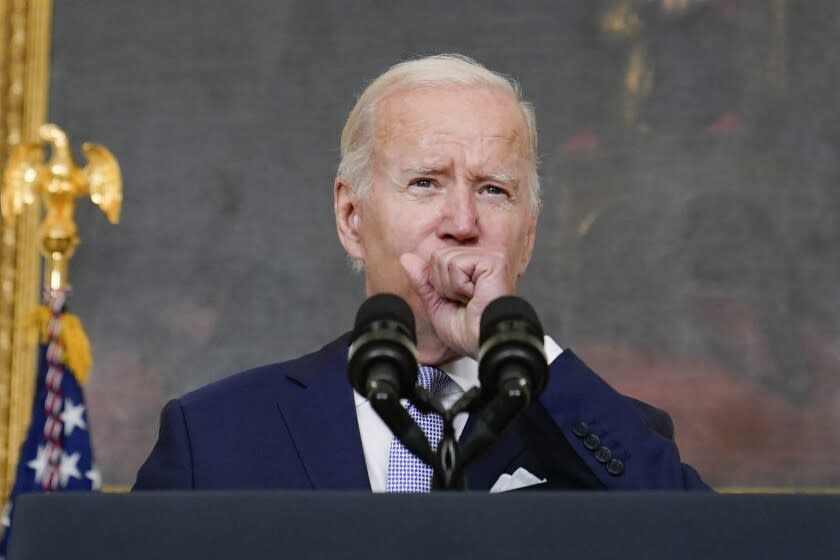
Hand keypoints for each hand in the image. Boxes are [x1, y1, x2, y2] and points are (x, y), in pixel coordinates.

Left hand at [400, 247, 514, 358]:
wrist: (483, 345)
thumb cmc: (469, 332)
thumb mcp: (437, 304)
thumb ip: (423, 280)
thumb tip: (406, 258)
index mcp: (471, 267)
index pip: (436, 259)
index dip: (438, 284)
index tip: (457, 302)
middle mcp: (482, 258)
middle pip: (438, 257)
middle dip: (443, 285)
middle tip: (464, 302)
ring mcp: (489, 257)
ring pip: (444, 259)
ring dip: (452, 287)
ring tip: (471, 300)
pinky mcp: (493, 260)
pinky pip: (456, 264)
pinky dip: (459, 286)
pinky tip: (475, 296)